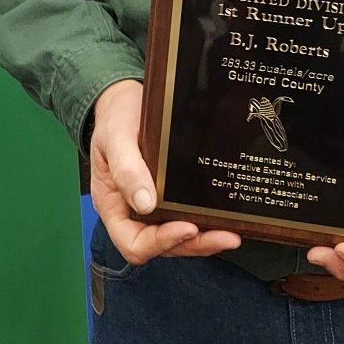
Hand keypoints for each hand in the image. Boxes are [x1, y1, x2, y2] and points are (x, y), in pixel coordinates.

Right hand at [90, 78, 242, 266]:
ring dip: (204, 240)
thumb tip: (145, 203)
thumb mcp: (115, 137)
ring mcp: (152, 206)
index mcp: (113, 205)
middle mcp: (132, 212)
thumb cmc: (115, 117)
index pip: (132, 242)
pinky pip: (184, 217)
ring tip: (231, 234)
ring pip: (178, 237)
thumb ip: (126, 169)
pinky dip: (204, 223)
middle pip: (161, 245)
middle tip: (224, 236)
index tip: (186, 227)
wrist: (125, 99)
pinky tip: (224, 219)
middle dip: (193, 244)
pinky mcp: (170, 196)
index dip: (160, 242)